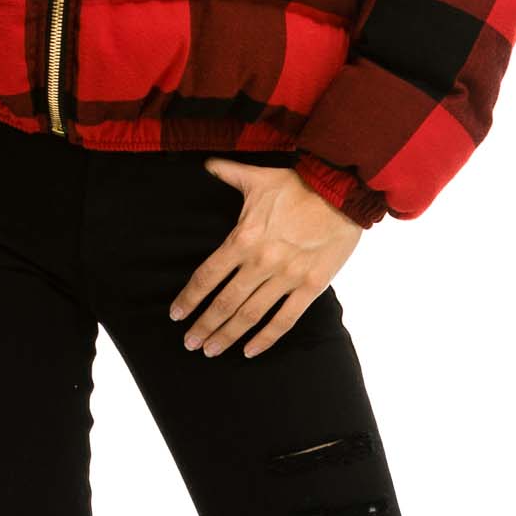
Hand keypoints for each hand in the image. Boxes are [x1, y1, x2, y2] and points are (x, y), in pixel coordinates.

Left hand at [168, 157, 363, 359]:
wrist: (340, 193)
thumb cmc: (297, 184)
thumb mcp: (257, 176)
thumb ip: (228, 173)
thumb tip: (206, 164)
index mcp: (243, 239)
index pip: (208, 276)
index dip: (189, 299)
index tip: (176, 314)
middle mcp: (261, 263)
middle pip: (225, 302)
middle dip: (204, 326)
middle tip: (190, 343)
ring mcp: (286, 278)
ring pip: (250, 316)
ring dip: (228, 335)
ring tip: (211, 350)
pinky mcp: (310, 287)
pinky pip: (284, 320)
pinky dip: (266, 339)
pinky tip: (250, 351)